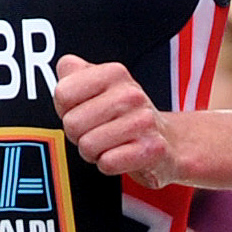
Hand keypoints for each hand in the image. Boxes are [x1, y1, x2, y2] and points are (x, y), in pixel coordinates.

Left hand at [55, 53, 181, 182]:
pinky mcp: (152, 149)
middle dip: (78, 135)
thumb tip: (65, 66)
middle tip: (96, 132)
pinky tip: (121, 155)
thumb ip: (75, 72)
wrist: (168, 140)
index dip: (66, 109)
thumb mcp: (100, 85)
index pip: (63, 93)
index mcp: (114, 73)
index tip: (82, 111)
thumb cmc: (126, 115)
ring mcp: (143, 122)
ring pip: (87, 145)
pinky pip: (108, 163)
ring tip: (109, 144)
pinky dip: (108, 165)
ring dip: (93, 152)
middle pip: (72, 123)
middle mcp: (130, 95)